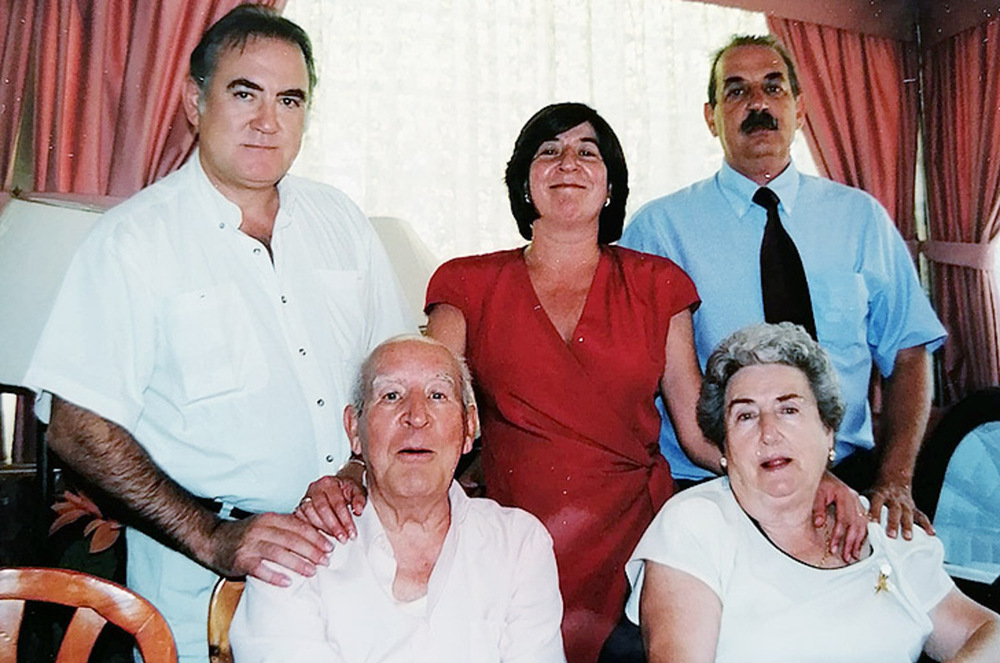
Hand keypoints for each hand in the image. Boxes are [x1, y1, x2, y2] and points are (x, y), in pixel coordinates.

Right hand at [209, 512, 332, 585]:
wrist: (213, 540)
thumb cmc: (246, 535)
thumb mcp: (266, 525)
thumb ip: (286, 529)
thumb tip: (315, 538)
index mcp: (269, 519)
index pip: (297, 525)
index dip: (316, 536)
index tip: (330, 545)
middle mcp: (260, 529)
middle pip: (291, 539)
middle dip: (312, 550)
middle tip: (326, 560)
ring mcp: (249, 545)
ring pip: (278, 553)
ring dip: (298, 563)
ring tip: (312, 571)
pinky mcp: (240, 561)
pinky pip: (260, 569)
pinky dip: (275, 576)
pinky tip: (288, 582)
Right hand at [295, 474, 366, 542]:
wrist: (337, 486)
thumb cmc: (346, 490)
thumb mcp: (357, 491)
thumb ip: (359, 500)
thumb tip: (358, 511)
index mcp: (329, 482)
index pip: (337, 503)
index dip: (345, 520)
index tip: (352, 532)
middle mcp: (315, 488)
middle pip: (323, 509)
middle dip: (334, 527)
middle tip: (344, 538)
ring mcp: (305, 498)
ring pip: (310, 515)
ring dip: (323, 530)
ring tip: (335, 539)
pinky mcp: (300, 508)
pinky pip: (302, 520)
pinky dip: (312, 531)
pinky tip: (322, 538)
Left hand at [813, 471, 867, 561]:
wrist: (821, 470)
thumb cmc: (819, 481)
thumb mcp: (815, 491)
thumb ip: (817, 507)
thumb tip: (820, 523)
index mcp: (845, 494)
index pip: (843, 520)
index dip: (838, 536)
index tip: (833, 547)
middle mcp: (854, 498)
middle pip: (856, 525)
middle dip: (851, 543)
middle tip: (846, 556)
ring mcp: (858, 502)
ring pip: (863, 525)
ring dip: (858, 542)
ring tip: (853, 555)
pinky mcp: (858, 505)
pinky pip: (864, 523)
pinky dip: (862, 535)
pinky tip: (859, 544)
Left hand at [867, 479, 932, 539]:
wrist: (893, 480)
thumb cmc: (877, 493)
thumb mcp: (867, 494)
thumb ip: (861, 506)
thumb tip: (850, 521)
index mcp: (880, 495)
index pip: (876, 503)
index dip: (875, 513)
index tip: (873, 523)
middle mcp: (893, 499)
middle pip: (894, 510)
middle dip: (893, 523)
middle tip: (891, 535)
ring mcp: (905, 503)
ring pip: (908, 514)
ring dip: (908, 526)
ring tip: (908, 538)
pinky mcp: (913, 508)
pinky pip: (921, 516)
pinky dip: (927, 524)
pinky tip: (931, 533)